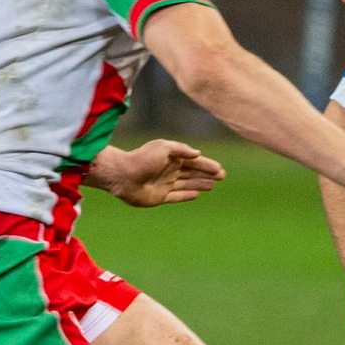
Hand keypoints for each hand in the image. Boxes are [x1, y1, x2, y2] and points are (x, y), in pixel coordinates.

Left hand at [90, 140, 224, 206]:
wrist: (122, 175)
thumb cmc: (142, 159)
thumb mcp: (164, 148)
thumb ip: (181, 149)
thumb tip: (197, 154)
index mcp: (171, 158)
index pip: (193, 161)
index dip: (207, 164)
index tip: (219, 168)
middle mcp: (169, 170)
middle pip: (192, 173)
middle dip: (207, 174)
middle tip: (222, 176)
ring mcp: (165, 184)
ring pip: (187, 184)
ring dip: (200, 184)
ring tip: (212, 185)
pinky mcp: (159, 197)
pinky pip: (177, 196)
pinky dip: (186, 195)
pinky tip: (196, 195)